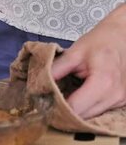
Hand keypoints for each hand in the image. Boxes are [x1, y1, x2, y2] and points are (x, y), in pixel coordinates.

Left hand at [51, 4, 125, 118]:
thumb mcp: (74, 52)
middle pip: (84, 117)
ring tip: (61, 102)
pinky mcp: (123, 102)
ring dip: (76, 113)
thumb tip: (37, 85)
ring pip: (92, 117)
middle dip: (64, 113)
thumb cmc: (99, 42)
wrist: (123, 37)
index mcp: (104, 81)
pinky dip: (87, 109)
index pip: (76, 107)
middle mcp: (116, 96)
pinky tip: (76, 100)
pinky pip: (100, 112)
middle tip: (48, 104)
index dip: (57, 108)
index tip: (42, 104)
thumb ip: (56, 70)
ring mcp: (122, 101)